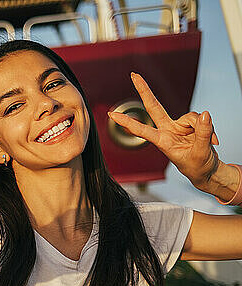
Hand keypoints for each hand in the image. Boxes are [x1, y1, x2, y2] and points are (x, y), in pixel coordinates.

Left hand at [108, 72, 219, 188]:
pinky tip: (214, 141)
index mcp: (162, 142)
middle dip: (144, 90)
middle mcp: (167, 130)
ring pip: (192, 116)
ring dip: (204, 128)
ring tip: (211, 142)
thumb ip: (202, 134)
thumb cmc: (197, 166)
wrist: (206, 170)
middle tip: (133, 75)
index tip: (112, 114)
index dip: (127, 122)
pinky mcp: (191, 124)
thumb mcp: (200, 153)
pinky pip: (202, 119)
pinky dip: (210, 129)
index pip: (142, 130)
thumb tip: (205, 114)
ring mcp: (178, 126)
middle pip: (154, 106)